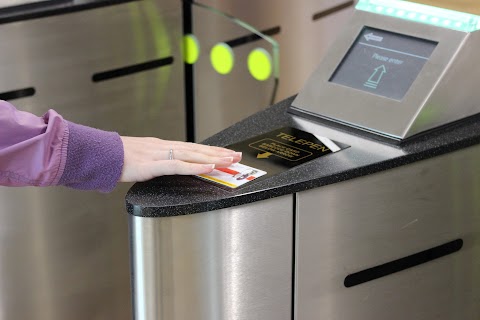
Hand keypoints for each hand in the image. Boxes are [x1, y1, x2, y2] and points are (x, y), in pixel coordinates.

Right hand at [119, 136, 241, 181]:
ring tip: (230, 161)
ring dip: (214, 158)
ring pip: (193, 155)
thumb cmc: (116, 158)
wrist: (99, 154)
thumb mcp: (142, 158)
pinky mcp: (153, 164)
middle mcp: (165, 147)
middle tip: (237, 156)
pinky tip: (208, 167)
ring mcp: (159, 154)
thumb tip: (168, 168)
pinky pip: (178, 165)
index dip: (211, 150)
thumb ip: (156, 163)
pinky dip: (195, 166)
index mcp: (163, 147)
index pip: (193, 148)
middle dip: (219, 153)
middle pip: (198, 149)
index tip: (226, 153)